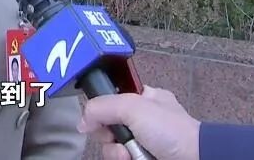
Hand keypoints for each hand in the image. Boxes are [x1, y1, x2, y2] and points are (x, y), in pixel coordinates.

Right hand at [77, 86, 200, 159]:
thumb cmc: (172, 130)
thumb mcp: (133, 106)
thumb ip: (102, 106)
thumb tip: (82, 122)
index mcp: (145, 99)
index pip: (112, 101)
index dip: (104, 111)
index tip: (103, 120)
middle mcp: (143, 121)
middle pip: (108, 128)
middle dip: (109, 137)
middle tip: (119, 138)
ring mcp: (144, 143)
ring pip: (113, 148)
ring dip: (117, 153)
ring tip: (131, 155)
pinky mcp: (144, 159)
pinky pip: (122, 159)